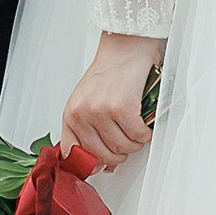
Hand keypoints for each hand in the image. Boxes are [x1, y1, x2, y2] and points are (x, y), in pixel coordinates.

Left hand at [60, 32, 159, 170]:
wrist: (125, 48)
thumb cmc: (110, 73)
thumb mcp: (87, 102)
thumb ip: (88, 132)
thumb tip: (100, 165)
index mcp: (70, 114)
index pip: (73, 154)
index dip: (91, 164)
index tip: (102, 166)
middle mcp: (82, 114)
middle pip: (103, 156)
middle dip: (119, 154)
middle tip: (127, 142)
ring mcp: (100, 112)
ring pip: (122, 148)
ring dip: (135, 143)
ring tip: (137, 130)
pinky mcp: (122, 108)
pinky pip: (137, 136)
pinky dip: (146, 134)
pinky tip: (145, 124)